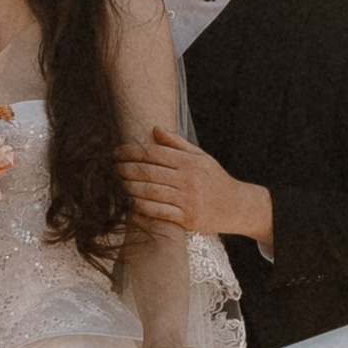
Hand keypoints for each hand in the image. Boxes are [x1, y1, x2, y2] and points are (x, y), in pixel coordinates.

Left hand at [117, 122, 273, 247]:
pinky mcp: (188, 219)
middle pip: (148, 172)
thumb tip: (154, 129)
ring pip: (150, 191)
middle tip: (110, 167)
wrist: (237, 206)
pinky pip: (159, 212)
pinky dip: (141, 207)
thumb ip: (177, 143)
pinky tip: (129, 202)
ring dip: (128, 187)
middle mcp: (188, 179)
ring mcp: (188, 199)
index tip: (115, 152)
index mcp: (189, 161)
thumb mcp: (201, 156)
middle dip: (124, 169)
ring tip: (115, 183)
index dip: (131, 151)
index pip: (153, 153)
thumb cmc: (215, 179)